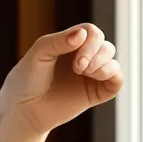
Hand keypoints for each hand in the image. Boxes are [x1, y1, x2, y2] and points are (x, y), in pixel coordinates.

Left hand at [0, 23, 124, 133]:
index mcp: (70, 44)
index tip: (74, 55)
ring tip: (83, 73)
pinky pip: (117, 81)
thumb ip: (59, 41)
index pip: (92, 32)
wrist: (25, 109)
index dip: (89, 40)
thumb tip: (83, 33)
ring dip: (103, 64)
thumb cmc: (27, 79)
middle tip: (78, 67)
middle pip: (105, 45)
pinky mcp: (96, 93)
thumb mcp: (39, 53)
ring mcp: (90, 76)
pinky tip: (96, 77)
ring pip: (112, 60)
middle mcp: (83, 58)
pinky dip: (113, 75)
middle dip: (95, 53)